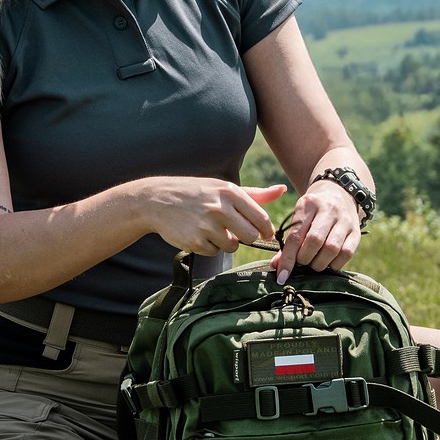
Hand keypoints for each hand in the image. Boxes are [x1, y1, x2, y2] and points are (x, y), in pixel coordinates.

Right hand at [136, 178, 285, 255]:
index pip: (261, 218)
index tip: (263, 233)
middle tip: (234, 231)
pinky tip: (198, 234)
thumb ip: (254, 194)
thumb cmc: (197, 193)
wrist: (157, 200)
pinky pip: (213, 252)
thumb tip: (282, 190)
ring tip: (212, 229)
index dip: (266, 230)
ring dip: (226, 242)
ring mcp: (206, 225)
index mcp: (230, 192)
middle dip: (245, 237)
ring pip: (232, 246)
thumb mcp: (223, 187)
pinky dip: (209, 247)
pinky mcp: (194, 241)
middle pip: (250, 236)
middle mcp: (219, 207)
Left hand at [270, 178, 360, 283]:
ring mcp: (344, 220)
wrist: (339, 193)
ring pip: (331, 249)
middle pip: (314, 241)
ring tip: (314, 263)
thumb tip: (277, 267)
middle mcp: (328, 210)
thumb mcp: (298, 218)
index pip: (296, 236)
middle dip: (305, 259)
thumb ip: (288, 243)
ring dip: (319, 263)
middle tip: (302, 262)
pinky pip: (346, 253)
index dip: (288, 258)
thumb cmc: (312, 211)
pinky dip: (335, 264)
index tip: (282, 276)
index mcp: (308, 204)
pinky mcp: (356, 231)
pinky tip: (328, 263)